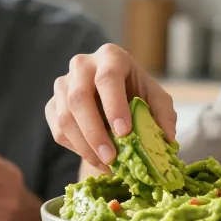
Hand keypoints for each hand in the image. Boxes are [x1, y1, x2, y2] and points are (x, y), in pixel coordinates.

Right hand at [45, 43, 176, 170]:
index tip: (124, 132)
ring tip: (107, 164)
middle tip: (112, 158)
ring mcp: (63, 84)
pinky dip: (76, 149)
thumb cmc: (137, 93)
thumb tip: (167, 138)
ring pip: (65, 117)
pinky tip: (96, 158)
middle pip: (79, 98)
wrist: (114, 95)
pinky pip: (58, 130)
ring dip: (85, 146)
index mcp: (110, 56)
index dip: (114, 106)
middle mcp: (81, 65)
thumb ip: (163, 114)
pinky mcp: (53, 104)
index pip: (107, 78)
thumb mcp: (156, 98)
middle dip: (95, 133)